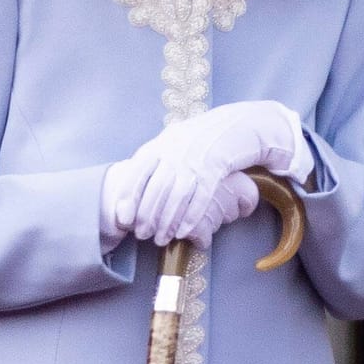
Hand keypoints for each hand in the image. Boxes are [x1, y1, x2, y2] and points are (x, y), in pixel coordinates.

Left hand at [129, 101, 311, 245]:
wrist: (239, 123)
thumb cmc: (203, 138)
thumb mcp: (176, 142)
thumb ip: (156, 159)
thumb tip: (133, 187)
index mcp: (162, 143)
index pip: (138, 171)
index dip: (129, 196)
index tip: (123, 218)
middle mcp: (176, 149)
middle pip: (156, 187)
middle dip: (147, 215)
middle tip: (142, 235)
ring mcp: (196, 157)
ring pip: (177, 195)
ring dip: (167, 221)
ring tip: (161, 239)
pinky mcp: (217, 166)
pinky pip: (200, 196)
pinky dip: (190, 216)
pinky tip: (183, 232)